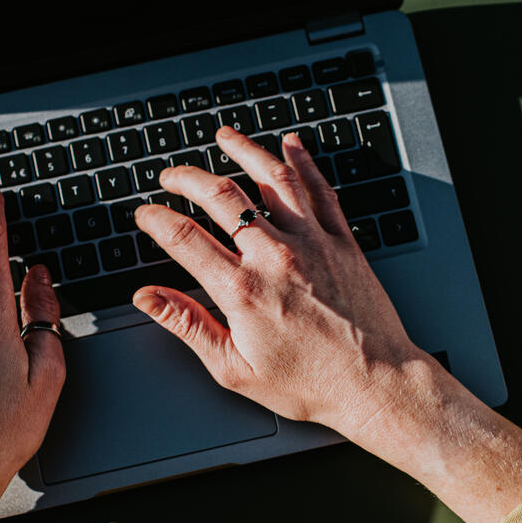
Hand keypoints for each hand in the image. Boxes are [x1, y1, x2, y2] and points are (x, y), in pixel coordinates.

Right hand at [131, 127, 428, 438]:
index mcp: (242, 291)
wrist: (375, 384)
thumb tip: (148, 298)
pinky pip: (320, 190)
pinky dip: (303, 162)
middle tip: (172, 176)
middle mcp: (275, 258)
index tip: (145, 214)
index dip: (156, 219)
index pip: (184, 238)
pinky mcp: (342, 242)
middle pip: (222, 197)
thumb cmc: (310, 384)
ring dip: (244, 151)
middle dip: (188, 178)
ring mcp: (312, 244)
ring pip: (272, 179)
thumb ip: (188, 326)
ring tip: (225, 138)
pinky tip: (290, 146)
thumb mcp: (235, 369)